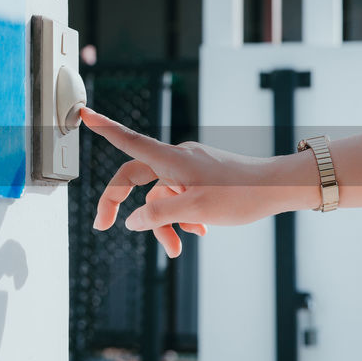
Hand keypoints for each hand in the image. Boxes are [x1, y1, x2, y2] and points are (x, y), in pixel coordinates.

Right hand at [79, 107, 317, 256]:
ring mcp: (191, 167)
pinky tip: (199, 230)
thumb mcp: (195, 210)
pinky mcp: (204, 176)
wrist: (279, 187)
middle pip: (137, 178)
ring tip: (178, 247)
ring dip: (165, 222)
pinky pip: (182, 196)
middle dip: (125, 206)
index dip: (102, 128)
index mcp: (170, 159)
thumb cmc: (241, 194)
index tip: (82, 113)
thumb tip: (130, 220)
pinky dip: (183, 215)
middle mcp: (177, 158)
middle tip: (105, 227)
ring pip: (163, 195)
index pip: (127, 141)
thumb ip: (158, 215)